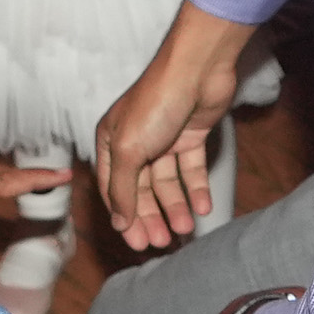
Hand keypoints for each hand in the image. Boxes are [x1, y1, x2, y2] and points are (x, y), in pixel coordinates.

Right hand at [91, 8, 252, 254]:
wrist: (197, 70)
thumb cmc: (156, 102)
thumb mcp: (130, 150)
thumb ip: (124, 188)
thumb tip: (119, 222)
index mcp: (111, 141)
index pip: (113, 188)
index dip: (124, 216)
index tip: (136, 242)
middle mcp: (135, 141)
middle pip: (141, 188)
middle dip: (151, 216)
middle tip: (162, 243)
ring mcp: (164, 139)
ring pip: (167, 182)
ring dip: (176, 206)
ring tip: (185, 229)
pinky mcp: (190, 136)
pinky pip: (190, 169)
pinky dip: (196, 188)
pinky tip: (203, 207)